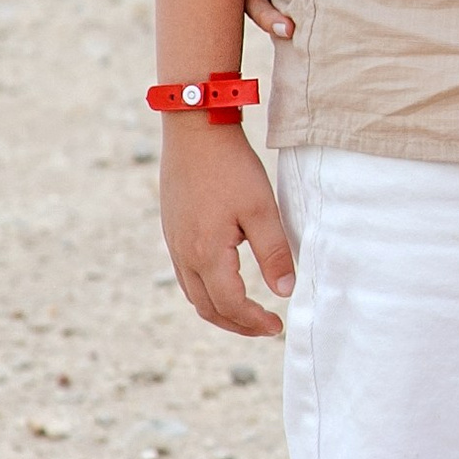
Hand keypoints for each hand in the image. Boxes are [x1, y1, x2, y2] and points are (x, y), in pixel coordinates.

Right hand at [160, 121, 294, 337]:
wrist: (194, 130)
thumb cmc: (231, 167)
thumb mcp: (262, 209)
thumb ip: (274, 253)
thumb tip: (285, 292)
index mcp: (206, 253)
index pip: (230, 305)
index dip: (254, 321)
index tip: (278, 326)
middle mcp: (184, 254)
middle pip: (207, 308)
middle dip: (237, 324)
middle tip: (266, 328)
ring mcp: (174, 243)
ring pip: (193, 294)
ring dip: (220, 311)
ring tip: (248, 313)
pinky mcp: (172, 231)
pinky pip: (186, 275)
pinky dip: (207, 291)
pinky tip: (226, 284)